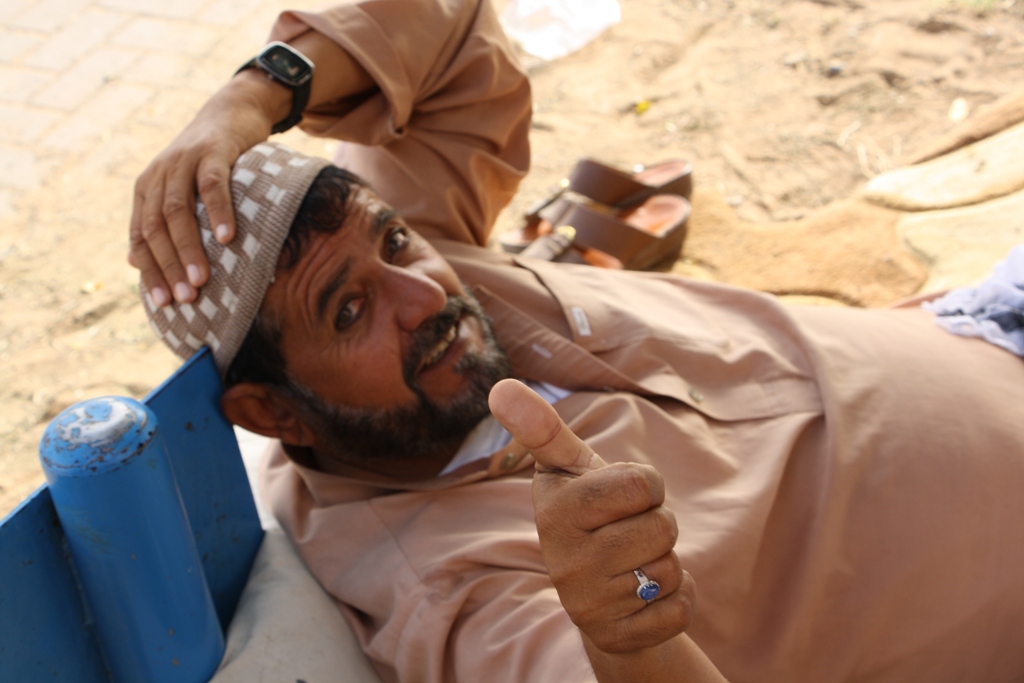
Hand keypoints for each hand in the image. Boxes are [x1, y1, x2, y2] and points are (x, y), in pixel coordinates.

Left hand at [128, 72, 287, 305]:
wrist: (231, 112)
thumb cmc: (210, 162)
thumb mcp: (180, 191)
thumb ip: (157, 223)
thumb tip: (133, 262)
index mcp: (147, 190)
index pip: (141, 238)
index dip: (150, 272)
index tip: (164, 304)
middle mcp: (159, 175)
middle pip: (156, 229)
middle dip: (169, 267)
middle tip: (186, 299)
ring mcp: (184, 161)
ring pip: (178, 211)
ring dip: (189, 249)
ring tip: (202, 280)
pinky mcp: (213, 151)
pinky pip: (212, 185)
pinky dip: (217, 212)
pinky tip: (226, 238)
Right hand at [488, 379, 696, 653]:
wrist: (596, 592)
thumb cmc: (589, 513)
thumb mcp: (569, 469)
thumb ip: (543, 428)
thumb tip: (500, 385)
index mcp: (555, 510)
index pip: (640, 484)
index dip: (646, 486)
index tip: (623, 494)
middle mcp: (564, 560)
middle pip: (663, 527)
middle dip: (658, 525)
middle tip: (628, 532)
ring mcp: (587, 603)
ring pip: (672, 569)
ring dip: (667, 564)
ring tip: (633, 563)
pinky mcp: (614, 637)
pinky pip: (679, 610)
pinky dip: (676, 601)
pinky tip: (644, 597)